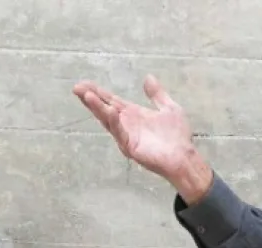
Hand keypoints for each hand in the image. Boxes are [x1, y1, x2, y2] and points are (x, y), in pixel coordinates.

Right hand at [73, 75, 213, 202]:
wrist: (185, 157)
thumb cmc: (178, 136)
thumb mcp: (169, 108)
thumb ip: (157, 94)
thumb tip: (148, 77)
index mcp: (133, 115)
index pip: (111, 101)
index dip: (98, 92)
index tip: (84, 83)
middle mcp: (127, 125)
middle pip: (104, 109)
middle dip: (91, 98)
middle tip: (76, 87)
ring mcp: (127, 137)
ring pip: (108, 120)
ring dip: (97, 108)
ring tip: (86, 95)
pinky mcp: (131, 148)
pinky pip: (120, 133)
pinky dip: (114, 122)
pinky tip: (109, 111)